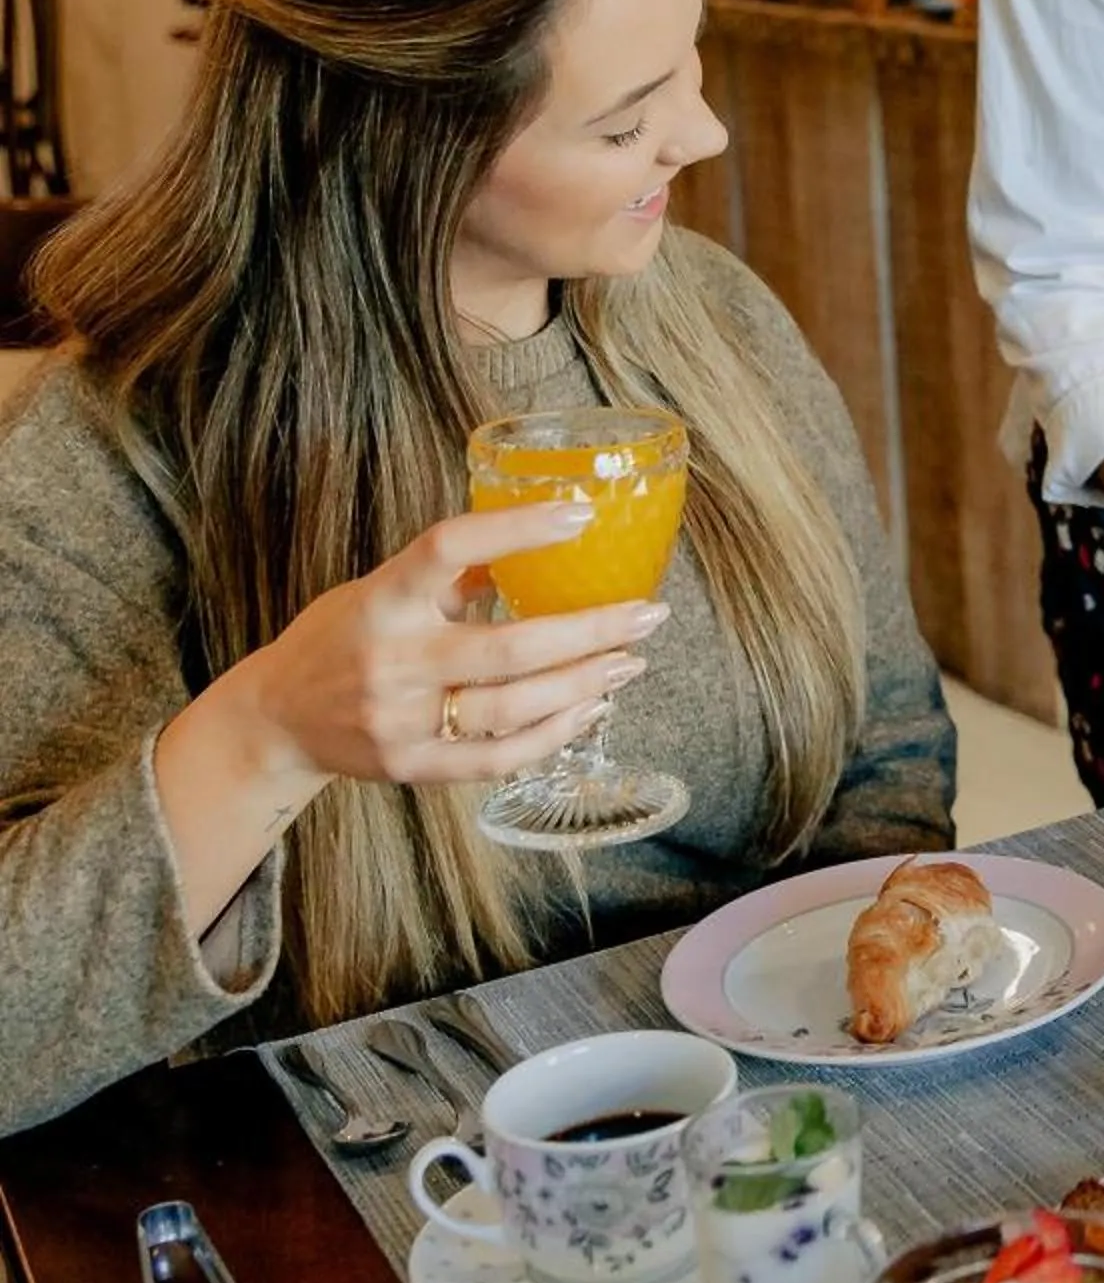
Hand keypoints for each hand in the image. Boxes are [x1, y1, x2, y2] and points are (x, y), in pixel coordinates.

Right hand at [206, 500, 671, 789]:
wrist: (275, 720)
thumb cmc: (342, 639)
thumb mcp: (380, 590)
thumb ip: (452, 574)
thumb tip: (537, 538)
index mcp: (383, 600)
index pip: (450, 547)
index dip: (518, 528)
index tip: (582, 516)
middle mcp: (393, 660)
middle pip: (510, 646)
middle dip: (592, 631)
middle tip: (648, 615)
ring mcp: (402, 719)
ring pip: (514, 707)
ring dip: (585, 684)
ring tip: (631, 662)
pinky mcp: (413, 765)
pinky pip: (498, 756)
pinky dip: (553, 734)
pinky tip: (590, 710)